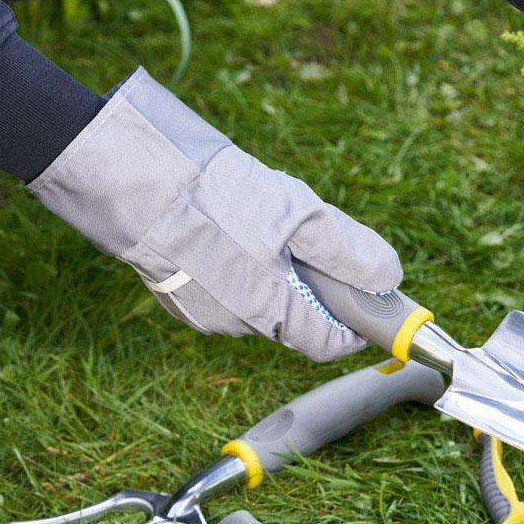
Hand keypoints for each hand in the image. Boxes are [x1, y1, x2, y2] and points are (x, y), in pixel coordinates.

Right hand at [28, 68, 400, 360]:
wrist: (134, 179)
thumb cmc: (219, 197)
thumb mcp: (302, 215)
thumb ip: (350, 252)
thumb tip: (389, 278)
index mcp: (271, 312)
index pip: (327, 344)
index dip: (353, 324)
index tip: (364, 302)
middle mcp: (235, 324)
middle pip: (294, 320)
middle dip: (311, 288)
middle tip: (308, 243)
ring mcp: (201, 313)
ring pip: (258, 303)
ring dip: (272, 275)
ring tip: (259, 226)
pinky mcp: (176, 294)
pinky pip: (224, 291)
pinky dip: (237, 268)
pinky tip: (227, 231)